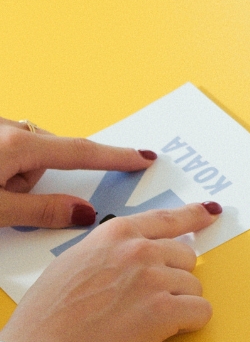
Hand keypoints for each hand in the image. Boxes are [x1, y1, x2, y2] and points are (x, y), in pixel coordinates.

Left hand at [0, 118, 157, 227]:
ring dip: (14, 173)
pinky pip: (9, 145)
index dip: (116, 157)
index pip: (81, 153)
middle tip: (4, 200)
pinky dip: (3, 162)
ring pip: (26, 151)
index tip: (144, 158)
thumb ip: (40, 211)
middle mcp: (11, 128)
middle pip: (48, 156)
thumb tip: (84, 213)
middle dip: (34, 180)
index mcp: (19, 146)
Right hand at [0, 202, 219, 341]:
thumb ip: (109, 251)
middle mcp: (140, 249)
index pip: (168, 218)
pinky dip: (190, 323)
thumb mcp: (73, 263)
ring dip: (178, 303)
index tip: (209, 212)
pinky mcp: (164, 310)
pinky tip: (168, 331)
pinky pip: (201, 311)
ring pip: (194, 286)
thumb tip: (131, 252)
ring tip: (144, 321)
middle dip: (173, 278)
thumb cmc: (45, 319)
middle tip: (147, 301)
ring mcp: (154, 277)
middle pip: (185, 256)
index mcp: (116, 233)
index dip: (193, 216)